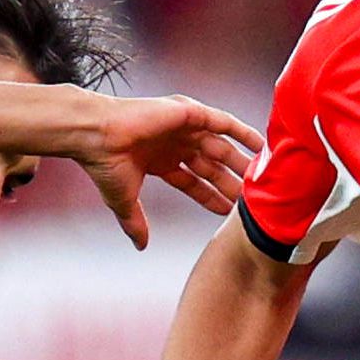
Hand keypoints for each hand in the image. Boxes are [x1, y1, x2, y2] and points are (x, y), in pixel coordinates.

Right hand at [72, 94, 263, 246]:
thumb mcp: (124, 201)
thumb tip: (141, 246)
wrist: (97, 137)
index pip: (193, 181)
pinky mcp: (188, 113)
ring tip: (262, 174)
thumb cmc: (105, 164)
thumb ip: (136, 223)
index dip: (211, 196)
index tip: (228, 211)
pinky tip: (260, 144)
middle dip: (230, 182)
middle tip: (252, 198)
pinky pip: (223, 122)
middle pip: (211, 165)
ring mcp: (182, 127)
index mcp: (160, 159)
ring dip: (240, 160)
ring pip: (219, 146)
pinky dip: (242, 132)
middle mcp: (173, 142)